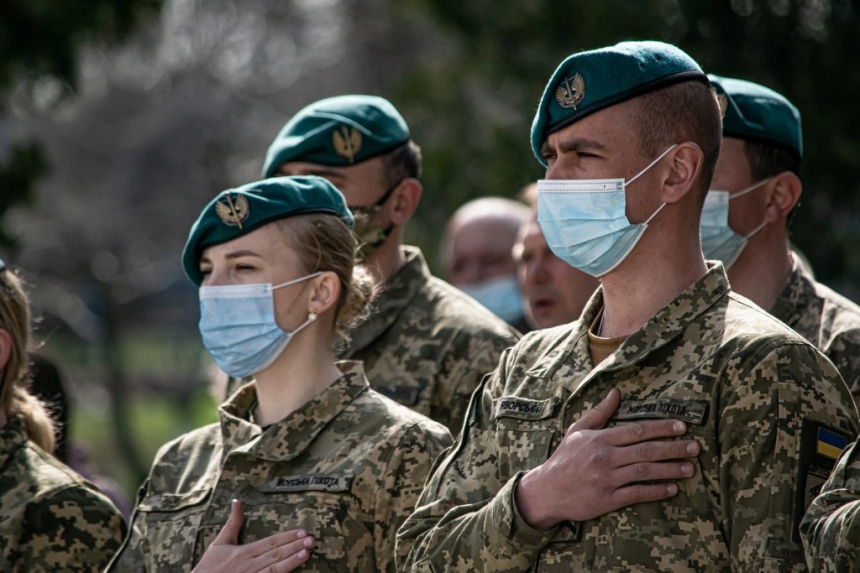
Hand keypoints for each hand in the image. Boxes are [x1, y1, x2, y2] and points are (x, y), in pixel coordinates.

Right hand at [192, 499, 314, 572]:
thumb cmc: (210, 566)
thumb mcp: (220, 542)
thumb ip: (232, 523)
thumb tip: (237, 501)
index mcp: (244, 552)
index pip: (270, 542)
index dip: (287, 537)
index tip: (302, 531)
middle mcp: (250, 565)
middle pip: (276, 555)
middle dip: (294, 547)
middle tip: (312, 540)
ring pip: (275, 570)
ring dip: (292, 562)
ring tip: (307, 554)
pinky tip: (293, 572)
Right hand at [515, 388, 700, 528]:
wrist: (547, 490)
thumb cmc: (564, 458)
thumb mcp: (577, 430)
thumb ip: (599, 412)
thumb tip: (617, 392)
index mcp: (600, 439)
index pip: (636, 430)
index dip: (660, 428)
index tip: (681, 426)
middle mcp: (605, 457)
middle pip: (645, 450)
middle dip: (673, 448)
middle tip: (695, 447)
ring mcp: (607, 479)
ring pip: (644, 472)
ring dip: (670, 470)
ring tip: (690, 468)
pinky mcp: (607, 499)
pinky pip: (637, 493)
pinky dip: (655, 491)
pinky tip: (672, 489)